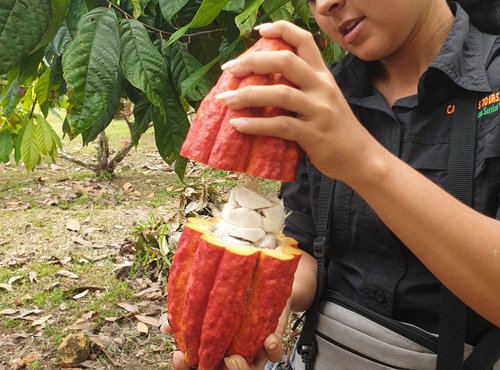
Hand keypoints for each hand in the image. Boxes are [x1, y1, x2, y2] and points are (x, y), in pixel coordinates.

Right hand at [160, 303, 289, 369]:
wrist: (263, 282)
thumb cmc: (230, 294)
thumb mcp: (206, 300)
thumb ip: (188, 312)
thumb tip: (165, 324)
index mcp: (214, 346)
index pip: (197, 363)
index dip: (185, 366)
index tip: (178, 355)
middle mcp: (233, 352)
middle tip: (204, 364)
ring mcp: (252, 349)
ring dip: (240, 369)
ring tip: (233, 359)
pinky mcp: (272, 341)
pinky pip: (273, 354)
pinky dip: (271, 349)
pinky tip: (268, 339)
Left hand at [217, 20, 381, 182]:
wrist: (360, 157)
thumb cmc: (335, 129)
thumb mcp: (324, 100)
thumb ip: (301, 88)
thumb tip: (262, 84)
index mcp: (323, 75)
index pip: (304, 40)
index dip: (281, 29)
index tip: (259, 31)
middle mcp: (322, 87)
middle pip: (286, 61)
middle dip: (253, 62)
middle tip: (230, 70)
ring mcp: (319, 110)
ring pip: (280, 93)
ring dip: (247, 95)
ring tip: (226, 100)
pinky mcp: (314, 134)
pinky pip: (280, 126)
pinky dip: (256, 125)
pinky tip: (238, 125)